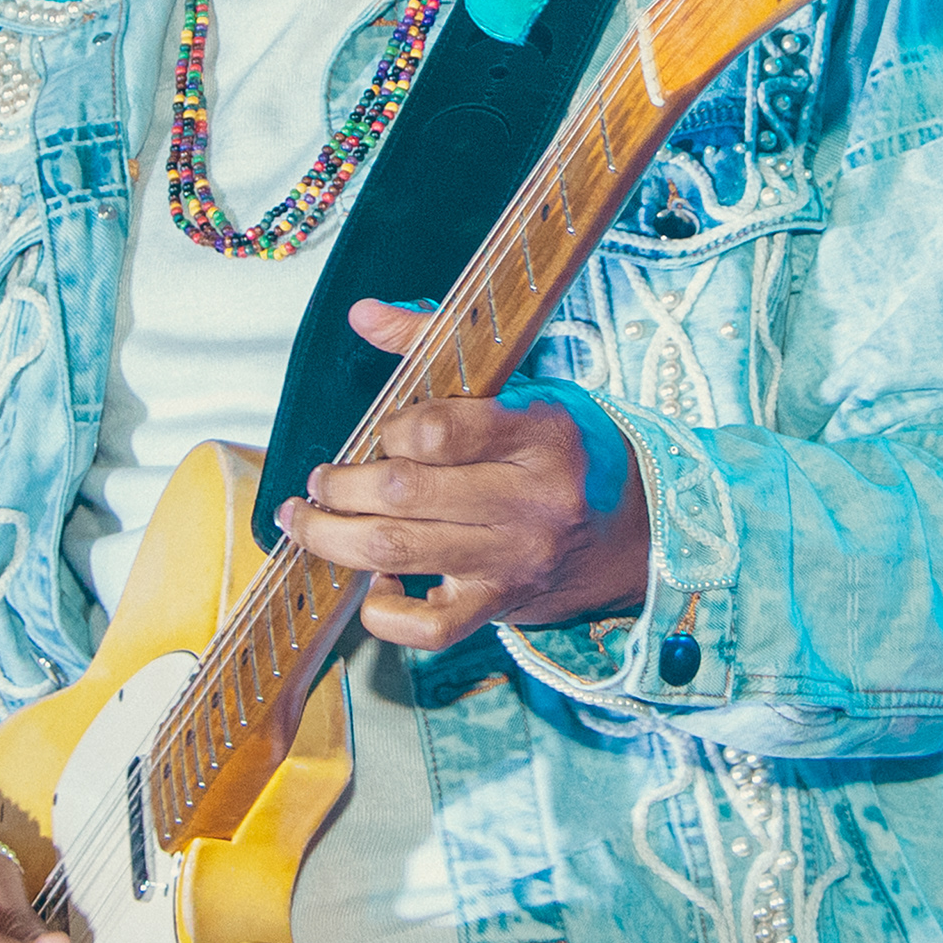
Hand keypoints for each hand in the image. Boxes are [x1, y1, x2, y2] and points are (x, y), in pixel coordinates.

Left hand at [272, 297, 652, 648]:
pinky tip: (376, 580)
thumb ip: (438, 341)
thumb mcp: (523, 386)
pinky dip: (382, 610)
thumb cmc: (564, 451)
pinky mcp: (499, 608)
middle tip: (322, 478)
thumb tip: (363, 314)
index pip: (439, 429)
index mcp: (541, 431)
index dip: (391, 429)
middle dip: (340, 485)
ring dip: (332, 536)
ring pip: (396, 552)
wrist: (632, 534)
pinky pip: (425, 628)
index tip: (382, 430)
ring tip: (310, 519)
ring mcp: (514, 561)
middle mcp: (531, 501)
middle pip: (402, 493)